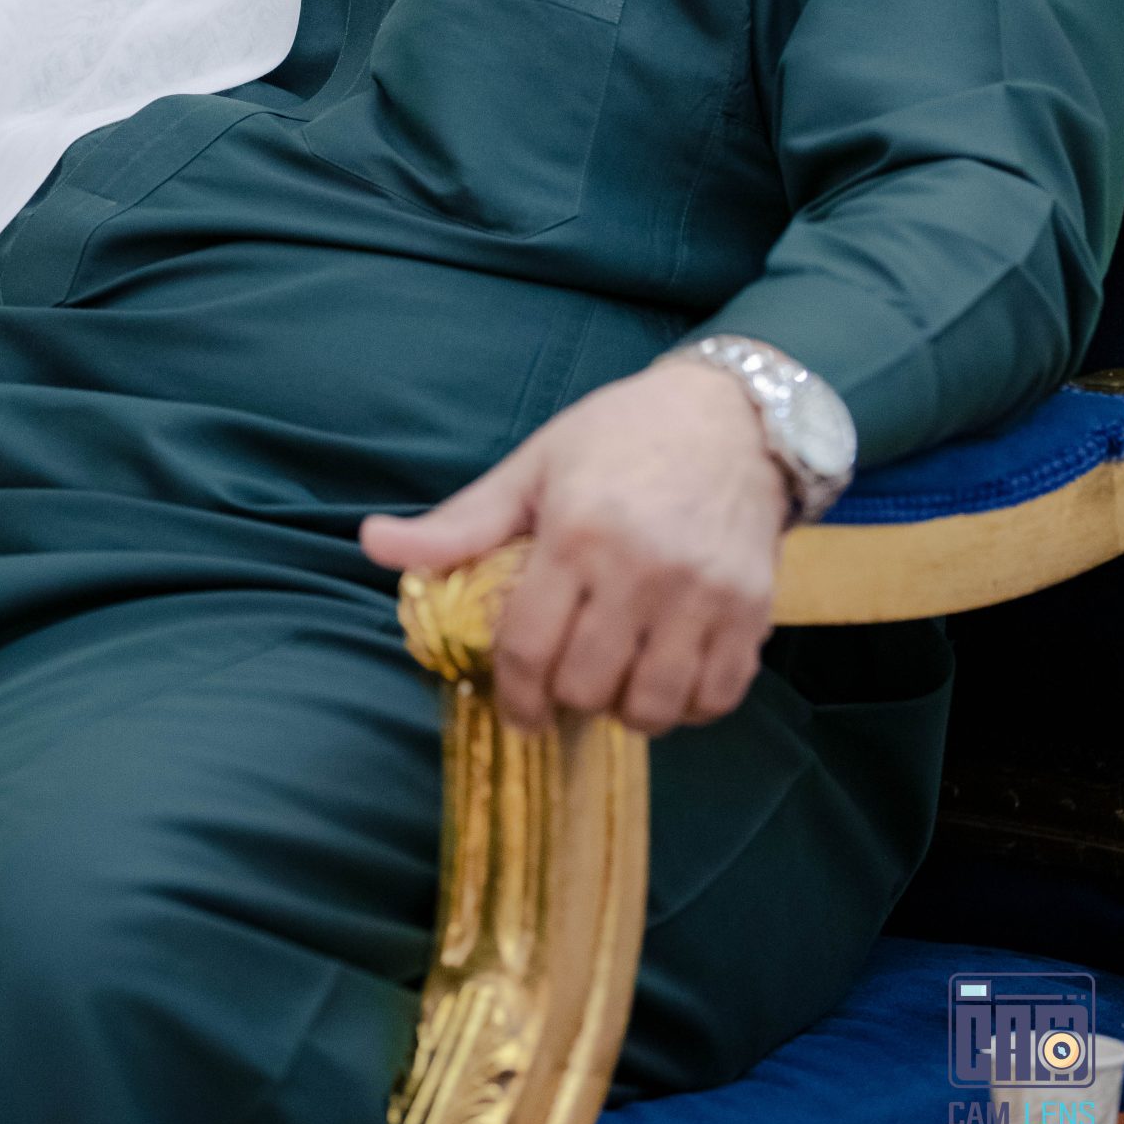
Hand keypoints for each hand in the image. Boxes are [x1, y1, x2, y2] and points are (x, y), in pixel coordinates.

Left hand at [361, 354, 790, 735]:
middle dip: (565, 697)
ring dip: (624, 708)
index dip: (513, 694)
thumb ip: (460, 522)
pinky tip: (666, 675)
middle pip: (586, 686)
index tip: (516, 706)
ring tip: (615, 677)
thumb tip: (370, 542)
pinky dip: (686, 706)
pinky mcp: (753, 612)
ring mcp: (705, 594)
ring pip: (652, 707)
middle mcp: (643, 569)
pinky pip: (715, 699)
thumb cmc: (620, 436)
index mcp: (577, 532)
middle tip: (565, 678)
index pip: (528, 649)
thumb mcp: (533, 467)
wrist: (733, 415)